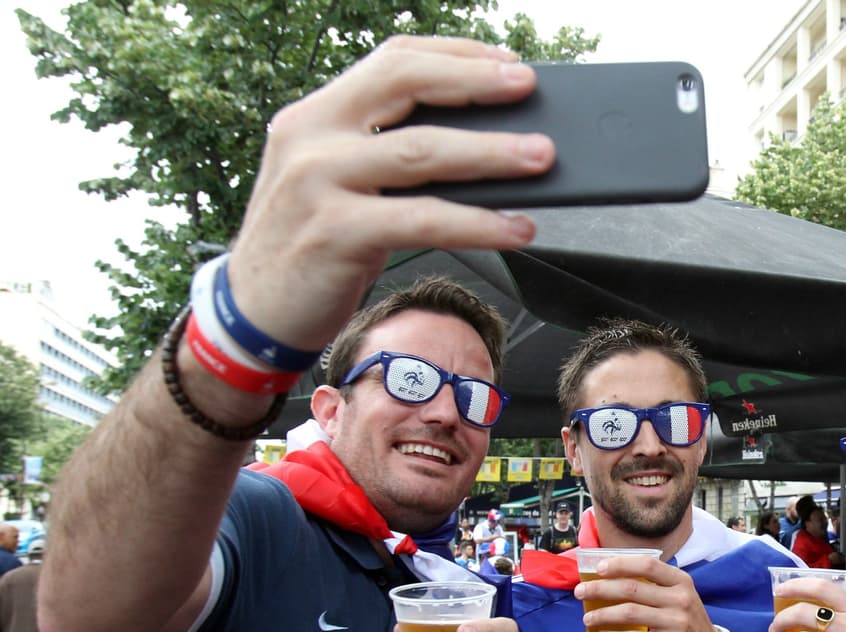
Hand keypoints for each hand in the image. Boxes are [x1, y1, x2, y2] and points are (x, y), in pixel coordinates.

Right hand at [227, 36, 555, 355]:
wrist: (253, 311)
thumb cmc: (308, 243)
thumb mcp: (334, 181)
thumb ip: (384, 153)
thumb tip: (480, 143)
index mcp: (315, 113)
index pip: (392, 60)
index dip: (454, 54)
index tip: (505, 61)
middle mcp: (312, 136)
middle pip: (406, 85)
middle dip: (475, 82)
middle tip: (527, 87)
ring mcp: (319, 182)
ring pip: (422, 152)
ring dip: (492, 153)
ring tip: (541, 157)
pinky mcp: (335, 233)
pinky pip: (423, 219)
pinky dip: (478, 223)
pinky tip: (515, 228)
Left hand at [576, 555, 721, 631]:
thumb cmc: (687, 619)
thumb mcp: (680, 595)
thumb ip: (655, 585)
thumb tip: (612, 578)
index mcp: (680, 581)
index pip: (648, 565)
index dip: (620, 564)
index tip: (598, 568)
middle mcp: (679, 598)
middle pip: (632, 589)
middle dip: (600, 589)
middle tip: (581, 592)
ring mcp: (675, 622)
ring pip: (629, 613)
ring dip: (602, 615)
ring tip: (587, 619)